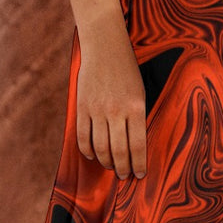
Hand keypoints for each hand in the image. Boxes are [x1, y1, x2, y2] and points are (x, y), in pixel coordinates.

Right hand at [74, 23, 147, 179]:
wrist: (104, 45)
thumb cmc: (127, 69)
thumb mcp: (140, 92)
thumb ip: (137, 117)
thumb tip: (136, 145)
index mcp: (136, 107)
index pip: (138, 146)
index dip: (139, 165)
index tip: (140, 175)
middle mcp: (116, 111)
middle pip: (119, 151)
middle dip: (123, 169)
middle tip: (124, 176)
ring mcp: (97, 110)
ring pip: (101, 147)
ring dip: (106, 162)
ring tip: (111, 167)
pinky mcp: (82, 107)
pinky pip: (83, 137)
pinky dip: (88, 151)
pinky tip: (93, 156)